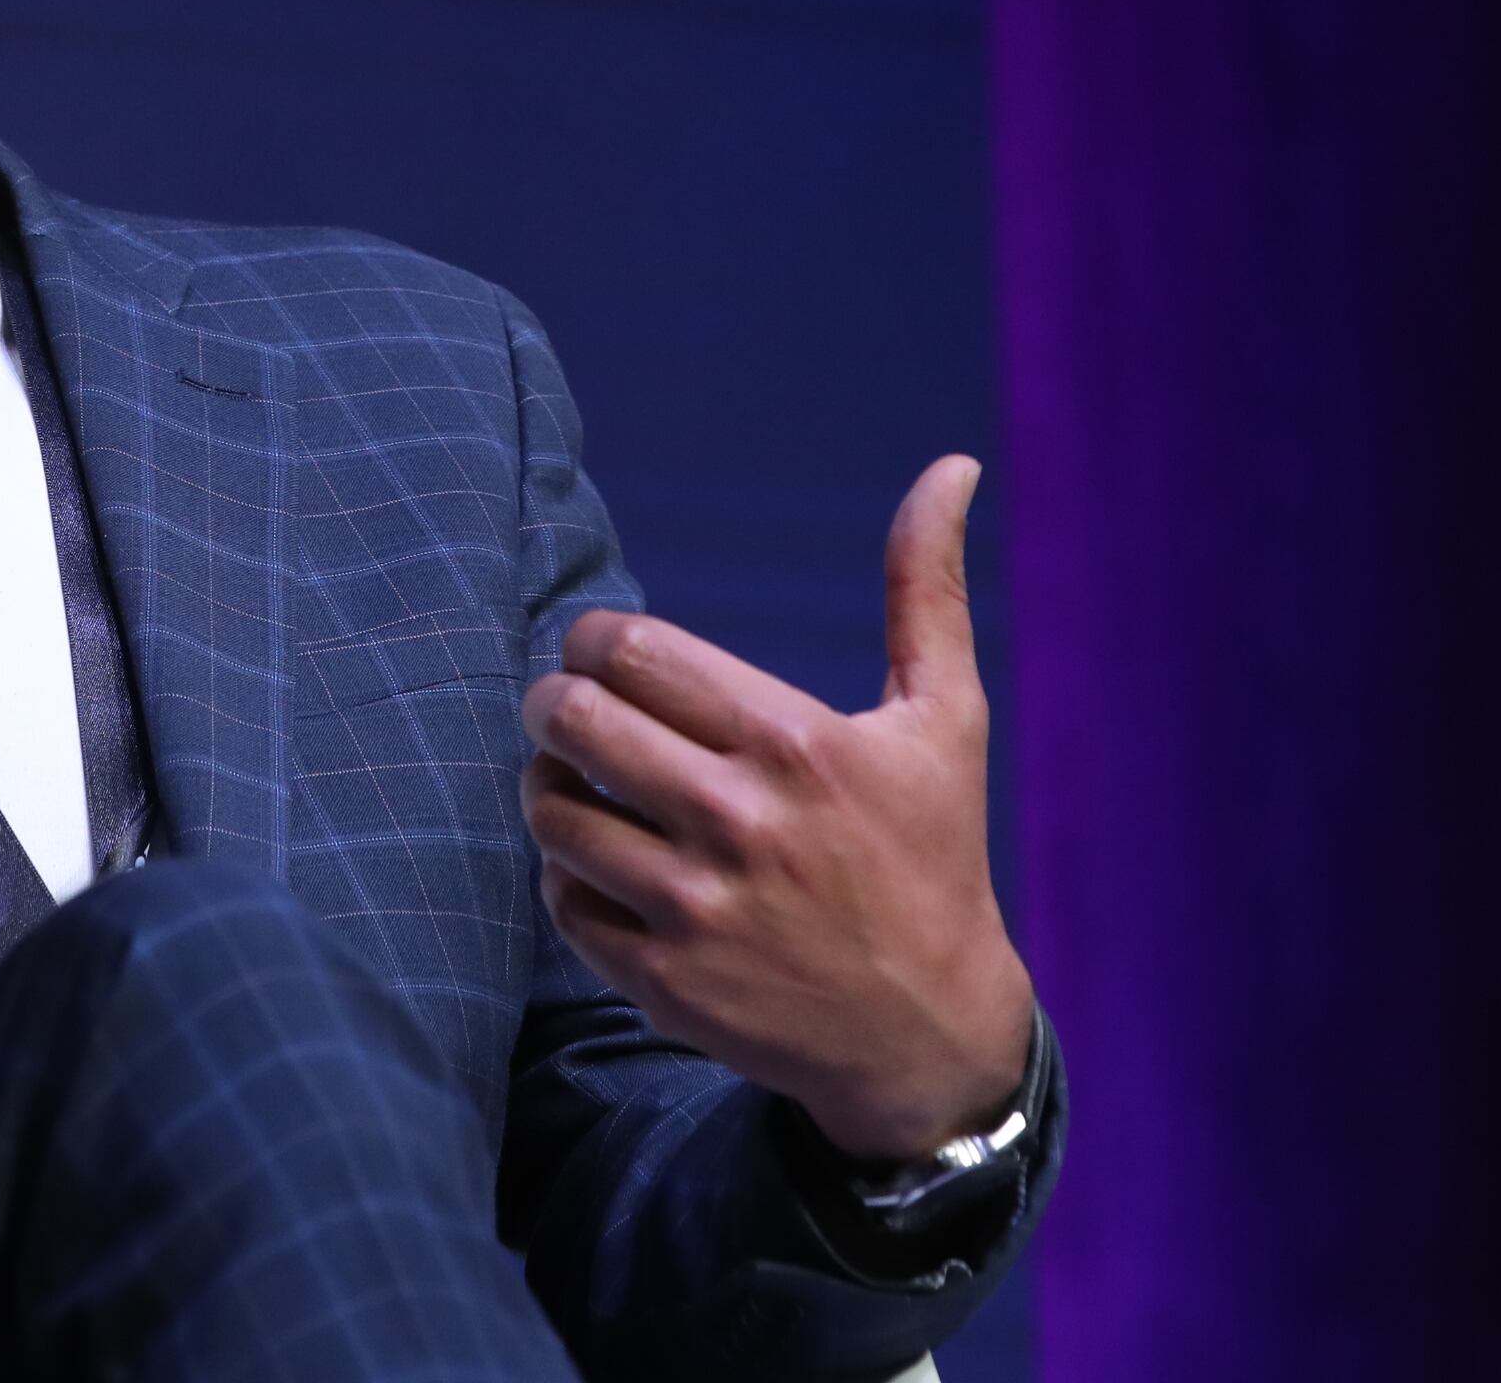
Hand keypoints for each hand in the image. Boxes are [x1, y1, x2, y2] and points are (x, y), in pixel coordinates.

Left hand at [520, 455, 1033, 1163]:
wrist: (930, 1034)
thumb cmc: (932, 856)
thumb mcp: (945, 719)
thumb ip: (927, 587)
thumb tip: (950, 466)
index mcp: (795, 744)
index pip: (630, 651)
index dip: (594, 641)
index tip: (608, 656)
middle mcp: (738, 824)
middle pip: (572, 719)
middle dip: (554, 701)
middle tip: (570, 709)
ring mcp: (694, 909)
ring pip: (551, 808)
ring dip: (550, 783)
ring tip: (581, 780)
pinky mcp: (662, 982)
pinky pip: (560, 899)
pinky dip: (567, 874)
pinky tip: (607, 864)